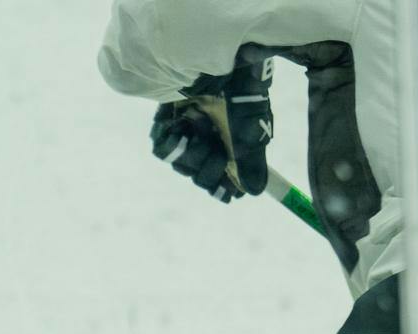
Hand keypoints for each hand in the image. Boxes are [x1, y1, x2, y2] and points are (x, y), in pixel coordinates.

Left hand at [151, 60, 272, 201]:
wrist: (212, 58)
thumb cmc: (240, 90)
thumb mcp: (250, 127)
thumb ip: (251, 159)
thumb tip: (254, 191)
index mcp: (235, 150)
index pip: (226, 184)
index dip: (224, 187)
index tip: (225, 184)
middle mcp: (212, 144)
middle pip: (203, 178)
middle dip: (208, 165)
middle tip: (214, 144)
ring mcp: (189, 134)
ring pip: (182, 166)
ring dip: (191, 148)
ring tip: (198, 124)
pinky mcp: (167, 123)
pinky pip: (163, 148)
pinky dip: (171, 139)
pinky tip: (182, 122)